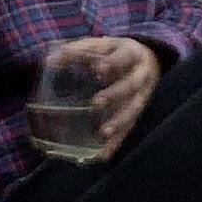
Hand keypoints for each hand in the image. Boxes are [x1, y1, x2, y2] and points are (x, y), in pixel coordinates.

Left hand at [63, 34, 160, 158]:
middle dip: (114, 95)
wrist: (151, 60)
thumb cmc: (116, 53)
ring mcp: (142, 97)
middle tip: (95, 104)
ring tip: (102, 133)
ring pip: (133, 111)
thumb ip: (78, 50)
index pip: (124, 58)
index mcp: (132, 54)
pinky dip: (115, 143)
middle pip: (130, 86)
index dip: (113, 64)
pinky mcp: (137, 115)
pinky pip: (128, 131)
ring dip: (118, 123)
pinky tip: (102, 156)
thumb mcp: (102, 45)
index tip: (98, 70)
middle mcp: (141, 76)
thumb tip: (50, 60)